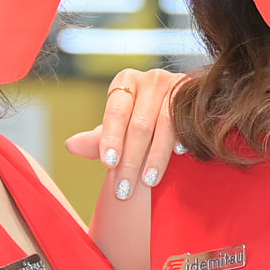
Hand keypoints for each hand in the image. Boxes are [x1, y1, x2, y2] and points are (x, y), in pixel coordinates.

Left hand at [66, 68, 186, 203]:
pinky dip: (183, 138)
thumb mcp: (120, 125)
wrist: (183, 99)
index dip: (111, 138)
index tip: (108, 163)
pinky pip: (188, 120)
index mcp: (126, 81)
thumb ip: (99, 138)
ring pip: (165, 125)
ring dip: (156, 157)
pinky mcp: (198, 96)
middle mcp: (151, 80)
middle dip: (131, 160)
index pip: (115, 113)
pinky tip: (180, 154)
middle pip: (139, 124)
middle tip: (123, 189)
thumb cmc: (143, 115)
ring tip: (147, 182)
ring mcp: (176, 85)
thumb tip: (71, 146)